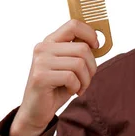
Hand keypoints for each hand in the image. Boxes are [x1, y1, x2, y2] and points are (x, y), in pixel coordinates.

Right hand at [9, 19, 99, 135]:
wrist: (36, 111)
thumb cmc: (57, 86)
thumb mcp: (70, 65)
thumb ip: (79, 51)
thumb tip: (98, 42)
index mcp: (50, 41)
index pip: (73, 24)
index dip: (90, 34)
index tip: (96, 47)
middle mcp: (43, 48)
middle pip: (82, 48)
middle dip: (91, 66)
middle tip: (87, 78)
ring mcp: (40, 62)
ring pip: (79, 63)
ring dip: (85, 79)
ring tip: (79, 86)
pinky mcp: (40, 77)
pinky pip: (71, 77)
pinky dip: (77, 87)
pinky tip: (71, 91)